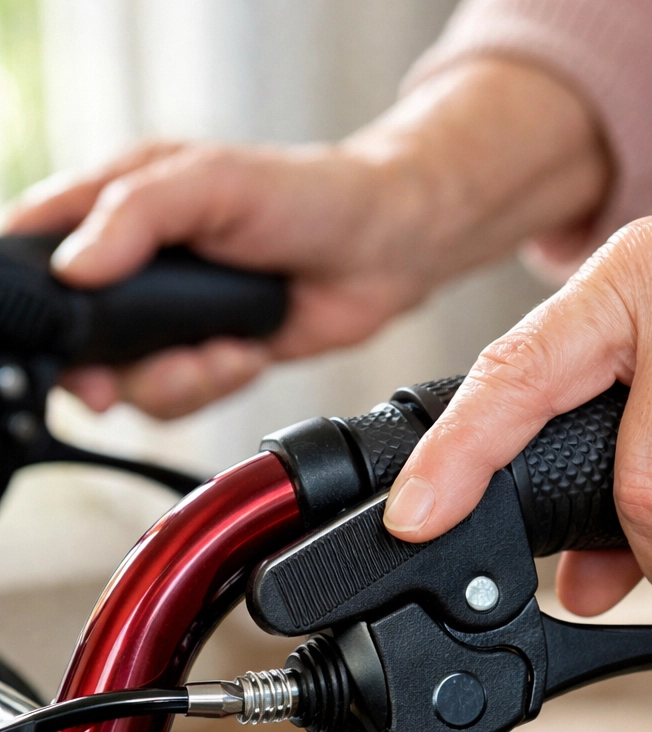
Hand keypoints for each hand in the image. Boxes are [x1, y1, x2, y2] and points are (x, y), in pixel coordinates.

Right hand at [2, 59, 607, 418]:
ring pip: (128, 381)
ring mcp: (173, 317)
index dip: (39, 299)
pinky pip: (181, 398)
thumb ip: (135, 216)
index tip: (64, 334)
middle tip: (141, 366)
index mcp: (118, 207)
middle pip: (76, 339)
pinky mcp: (211, 355)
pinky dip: (212, 386)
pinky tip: (246, 354)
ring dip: (175, 381)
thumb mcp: (211, 182)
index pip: (38, 250)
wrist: (382, 249)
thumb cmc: (306, 194)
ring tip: (223, 349)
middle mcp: (137, 267)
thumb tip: (74, 268)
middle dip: (108, 367)